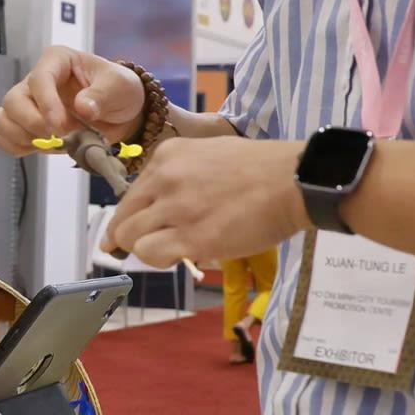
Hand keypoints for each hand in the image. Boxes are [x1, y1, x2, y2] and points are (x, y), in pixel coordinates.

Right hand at [0, 46, 144, 152]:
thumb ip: (102, 94)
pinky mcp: (27, 126)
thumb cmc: (119, 90)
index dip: (46, 104)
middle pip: (12, 101)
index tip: (60, 126)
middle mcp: (36, 81)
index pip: (39, 79)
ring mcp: (29, 104)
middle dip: (32, 123)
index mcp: (57, 61)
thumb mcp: (120, 86)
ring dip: (22, 137)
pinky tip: (40, 148)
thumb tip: (82, 108)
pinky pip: (4, 138)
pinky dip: (17, 147)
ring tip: (50, 143)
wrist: (122, 114)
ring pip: (2, 119)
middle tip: (59, 136)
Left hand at [110, 136, 308, 268]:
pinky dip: (160, 260)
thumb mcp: (208, 153)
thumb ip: (178, 175)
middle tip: (146, 247)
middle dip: (129, 237)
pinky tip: (178, 257)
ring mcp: (176, 208)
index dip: (126, 218)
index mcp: (167, 156)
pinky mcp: (191, 237)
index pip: (129, 195)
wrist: (292, 181)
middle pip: (123, 219)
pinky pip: (151, 254)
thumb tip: (160, 204)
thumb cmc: (259, 169)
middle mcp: (165, 179)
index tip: (124, 234)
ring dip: (146, 250)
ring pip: (131, 238)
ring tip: (170, 251)